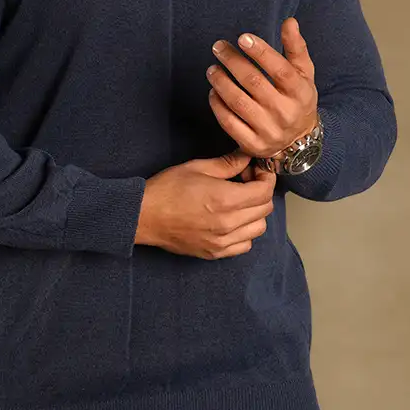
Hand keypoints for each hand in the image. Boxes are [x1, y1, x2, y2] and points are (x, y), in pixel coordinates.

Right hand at [136, 150, 276, 258]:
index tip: (257, 170)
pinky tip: (231, 220)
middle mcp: (227, 223)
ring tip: (239, 202)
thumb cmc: (166, 189)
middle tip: (246, 181)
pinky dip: (245, 232)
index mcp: (225, 199)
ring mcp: (222, 241)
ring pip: (259, 228)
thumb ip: (228, 163)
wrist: (143, 216)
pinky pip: (245, 245)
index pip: (264, 191)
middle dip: (261, 191)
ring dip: (255, 213)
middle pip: (265, 209)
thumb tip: (247, 156)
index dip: (266, 177)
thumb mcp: (197, 168)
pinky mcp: (215, 253)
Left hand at [206, 16, 318, 161]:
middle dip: (232, 61)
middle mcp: (285, 112)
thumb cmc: (298, 98)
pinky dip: (217, 105)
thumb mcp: (304, 73)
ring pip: (238, 102)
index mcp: (300, 92)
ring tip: (212, 69)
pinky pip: (229, 123)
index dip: (260, 52)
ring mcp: (268, 130)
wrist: (299, 141)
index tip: (242, 38)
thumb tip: (289, 22)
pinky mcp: (252, 144)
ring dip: (220, 82)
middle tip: (218, 47)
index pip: (280, 70)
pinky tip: (213, 92)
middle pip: (254, 83)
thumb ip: (296, 47)